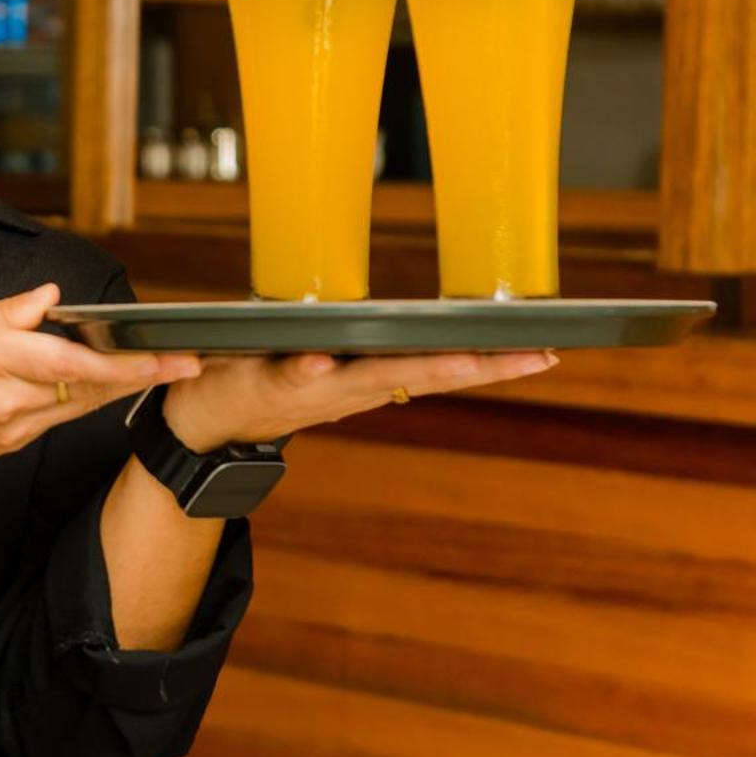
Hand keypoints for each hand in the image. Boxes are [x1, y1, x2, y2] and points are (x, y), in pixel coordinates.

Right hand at [0, 281, 203, 484]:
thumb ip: (6, 311)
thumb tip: (48, 298)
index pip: (73, 361)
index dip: (125, 363)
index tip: (165, 357)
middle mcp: (8, 399)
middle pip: (90, 388)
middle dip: (141, 375)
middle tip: (187, 363)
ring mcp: (12, 429)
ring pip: (80, 405)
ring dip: (118, 387)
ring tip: (156, 368)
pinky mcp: (12, 445)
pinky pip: (58, 417)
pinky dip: (84, 398)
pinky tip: (101, 383)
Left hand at [161, 348, 560, 450]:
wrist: (206, 421)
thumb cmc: (276, 379)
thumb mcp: (337, 368)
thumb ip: (379, 354)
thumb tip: (436, 335)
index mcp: (372, 375)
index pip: (443, 366)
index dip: (495, 363)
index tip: (548, 351)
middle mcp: (351, 385)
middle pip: (421, 373)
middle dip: (472, 365)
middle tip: (527, 355)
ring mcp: (311, 385)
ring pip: (365, 376)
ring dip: (405, 368)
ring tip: (455, 356)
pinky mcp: (265, 379)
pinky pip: (287, 372)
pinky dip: (305, 368)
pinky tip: (321, 357)